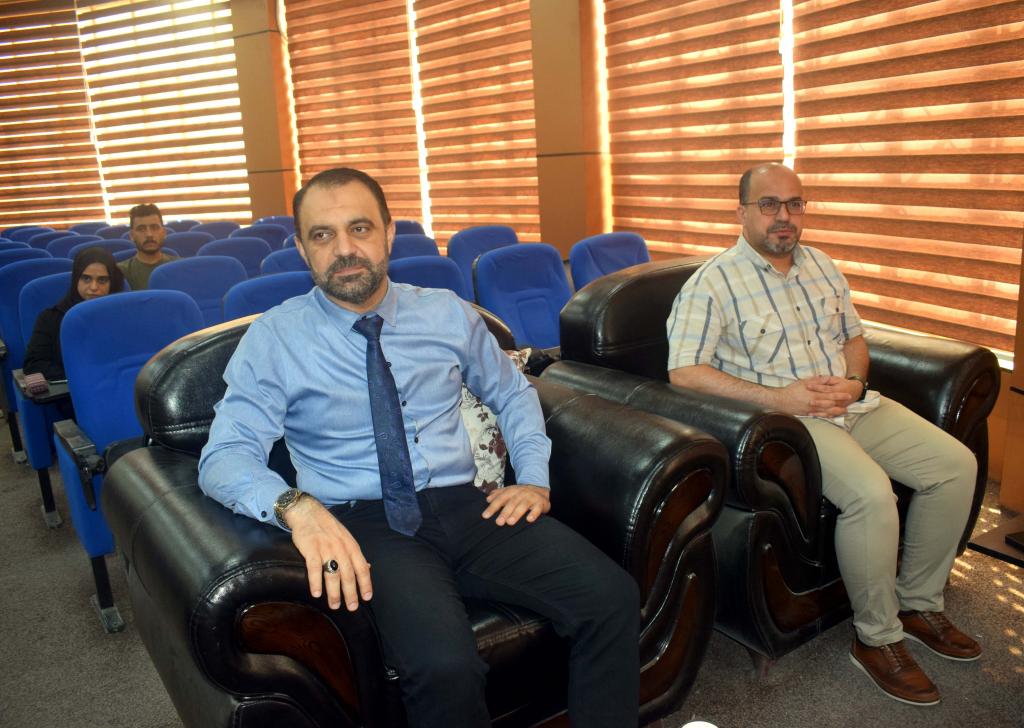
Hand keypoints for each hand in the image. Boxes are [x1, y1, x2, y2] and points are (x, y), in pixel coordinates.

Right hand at [285, 496, 371, 611]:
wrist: (308, 513)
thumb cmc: (328, 528)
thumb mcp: (346, 538)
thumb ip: (355, 554)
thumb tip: (368, 568)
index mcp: (351, 546)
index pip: (362, 568)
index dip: (365, 583)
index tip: (367, 598)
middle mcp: (341, 548)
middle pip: (348, 574)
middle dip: (351, 593)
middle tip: (351, 608)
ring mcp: (326, 548)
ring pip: (332, 574)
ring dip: (334, 592)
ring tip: (334, 605)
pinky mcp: (311, 549)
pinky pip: (315, 568)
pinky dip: (315, 582)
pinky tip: (316, 594)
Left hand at [482, 484, 550, 525]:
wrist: (540, 490)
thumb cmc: (521, 494)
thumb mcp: (510, 492)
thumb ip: (499, 495)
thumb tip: (487, 499)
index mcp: (512, 491)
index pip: (500, 499)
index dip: (493, 507)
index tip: (485, 516)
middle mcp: (521, 493)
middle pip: (511, 503)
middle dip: (504, 512)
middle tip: (498, 522)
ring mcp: (531, 497)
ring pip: (523, 505)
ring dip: (516, 514)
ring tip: (510, 522)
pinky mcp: (540, 503)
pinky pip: (537, 508)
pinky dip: (533, 514)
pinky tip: (529, 520)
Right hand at [777, 375, 856, 416]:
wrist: (781, 400)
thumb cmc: (792, 390)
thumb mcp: (804, 382)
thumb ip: (817, 381)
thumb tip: (827, 379)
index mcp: (815, 394)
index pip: (831, 395)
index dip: (841, 395)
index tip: (848, 395)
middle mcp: (815, 403)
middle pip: (831, 405)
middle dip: (841, 405)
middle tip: (849, 406)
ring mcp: (811, 410)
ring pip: (827, 412)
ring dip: (836, 412)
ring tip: (843, 412)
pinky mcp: (807, 414)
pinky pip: (820, 416)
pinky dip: (827, 416)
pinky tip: (831, 416)